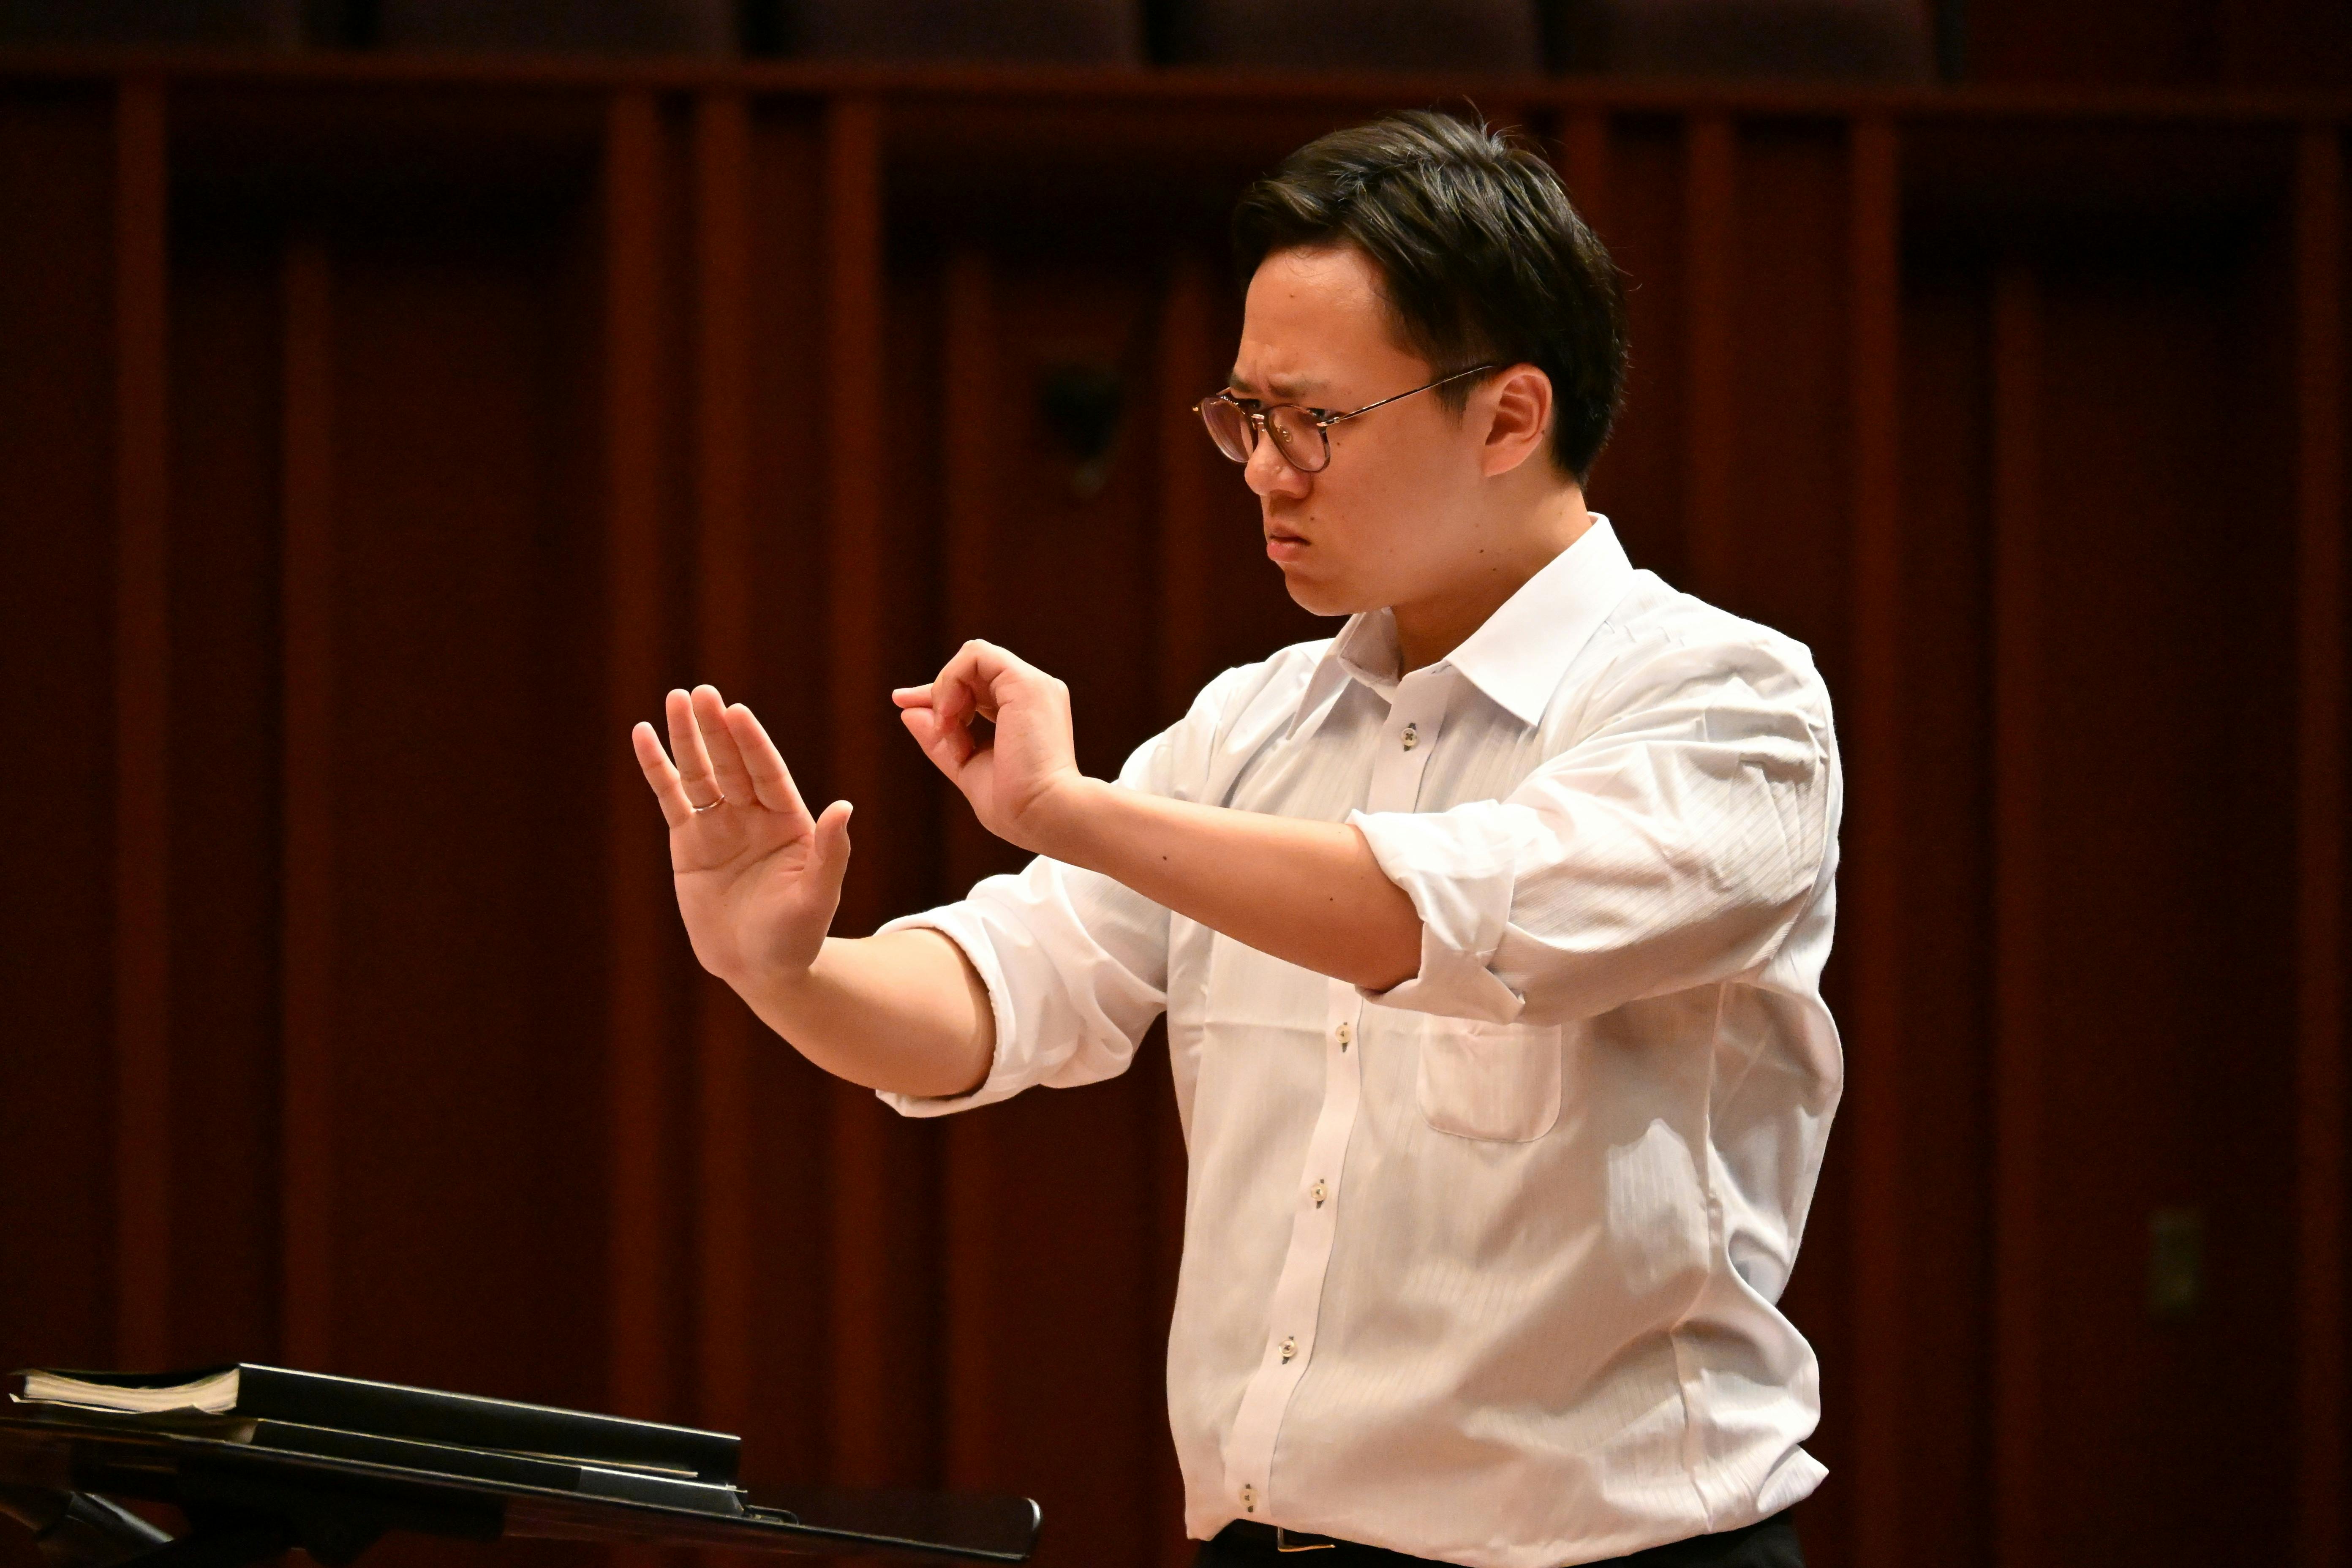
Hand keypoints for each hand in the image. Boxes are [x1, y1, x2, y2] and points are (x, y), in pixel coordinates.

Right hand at [632, 686, 850, 986]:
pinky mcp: (688, 842)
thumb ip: (831, 853)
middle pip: (732, 764)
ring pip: (700, 774)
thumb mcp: (817, 897)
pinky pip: (671, 799)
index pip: (768, 773)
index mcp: (790, 820)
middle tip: (702, 693)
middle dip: (716, 730)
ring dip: (687, 738)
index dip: (752, 744)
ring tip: (675, 699)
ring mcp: (720, 826)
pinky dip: (658, 768)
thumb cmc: (796, 936)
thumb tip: (844, 807)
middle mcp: (754, 814)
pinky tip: (644, 735)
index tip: (737, 713)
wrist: (759, 968)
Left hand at [894, 640, 1088, 854]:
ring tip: (946, 729)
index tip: (902, 702)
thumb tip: (908, 712)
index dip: (939, 693)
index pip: (976, 688)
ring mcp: (1033, 684)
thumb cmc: (1014, 805)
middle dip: (936, 691)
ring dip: (945, 691)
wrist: (1041, 814)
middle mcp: (1033, 694)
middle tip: (919, 716)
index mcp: (1026, 712)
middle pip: (971, 671)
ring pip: (972, 658)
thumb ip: (939, 740)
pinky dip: (951, 680)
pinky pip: (975, 656)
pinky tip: (950, 714)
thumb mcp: (966, 766)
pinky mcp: (1026, 682)